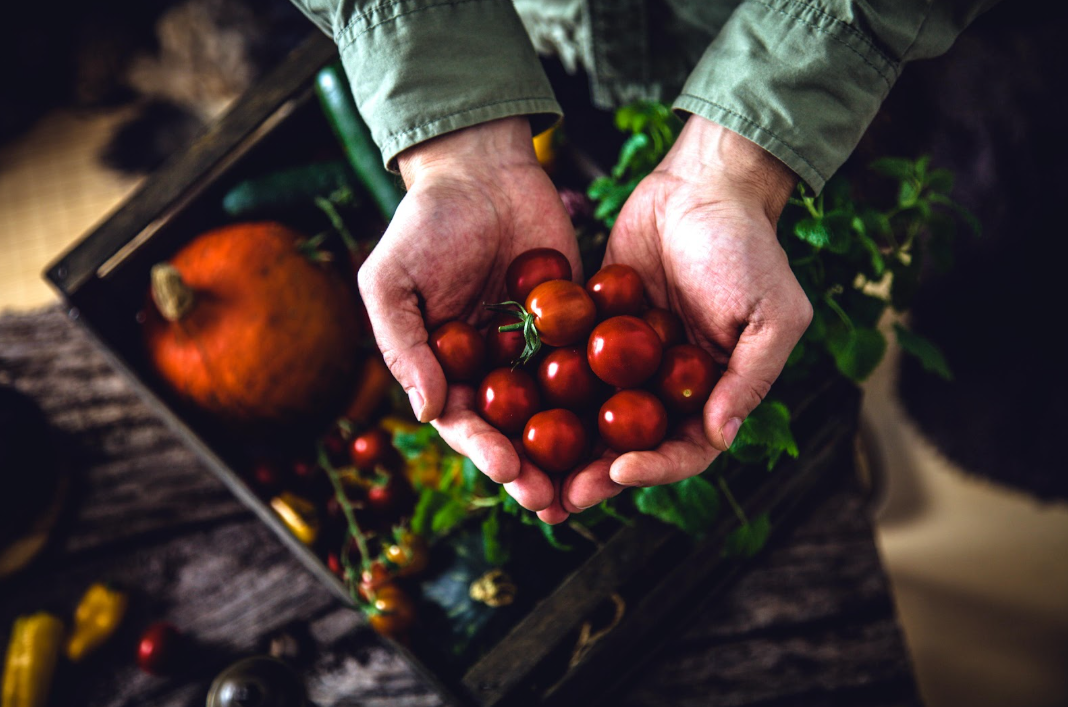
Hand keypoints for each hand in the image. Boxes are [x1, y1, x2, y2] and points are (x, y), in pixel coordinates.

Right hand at [357, 117, 579, 511]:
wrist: (482, 170)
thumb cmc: (424, 224)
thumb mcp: (392, 281)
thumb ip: (403, 345)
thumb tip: (426, 411)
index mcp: (447, 369)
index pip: (465, 423)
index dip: (485, 450)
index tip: (509, 471)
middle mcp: (494, 370)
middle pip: (515, 430)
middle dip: (534, 469)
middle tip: (558, 500)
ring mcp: (537, 350)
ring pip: (559, 411)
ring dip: (575, 450)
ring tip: (597, 482)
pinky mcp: (576, 325)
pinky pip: (594, 363)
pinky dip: (611, 394)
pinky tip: (634, 421)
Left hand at [546, 116, 812, 521]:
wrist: (702, 184)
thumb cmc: (748, 247)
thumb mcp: (771, 313)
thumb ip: (749, 377)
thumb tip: (721, 436)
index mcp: (713, 392)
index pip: (685, 449)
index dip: (654, 469)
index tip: (618, 472)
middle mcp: (667, 386)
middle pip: (631, 446)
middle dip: (596, 474)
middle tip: (559, 498)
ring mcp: (627, 361)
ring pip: (593, 417)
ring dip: (564, 448)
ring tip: (527, 471)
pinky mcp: (593, 330)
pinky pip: (568, 367)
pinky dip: (542, 391)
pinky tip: (510, 409)